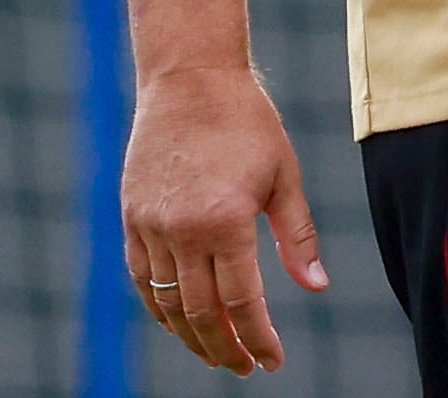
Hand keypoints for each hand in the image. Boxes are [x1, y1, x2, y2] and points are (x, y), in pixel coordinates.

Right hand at [120, 67, 326, 375]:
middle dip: (225, 348)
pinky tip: (180, 322)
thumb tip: (317, 287)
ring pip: (167, 303)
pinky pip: (141, 278)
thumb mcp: (284, 176)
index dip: (258, 338)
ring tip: (217, 354)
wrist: (189, 80)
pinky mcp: (130, 218)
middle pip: (202, 313)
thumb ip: (298, 236)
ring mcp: (150, 226)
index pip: (243, 302)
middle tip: (244, 368)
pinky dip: (159, 308)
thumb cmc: (247, 123)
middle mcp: (182, 231)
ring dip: (191, 337)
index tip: (272, 360)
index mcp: (226, 221)